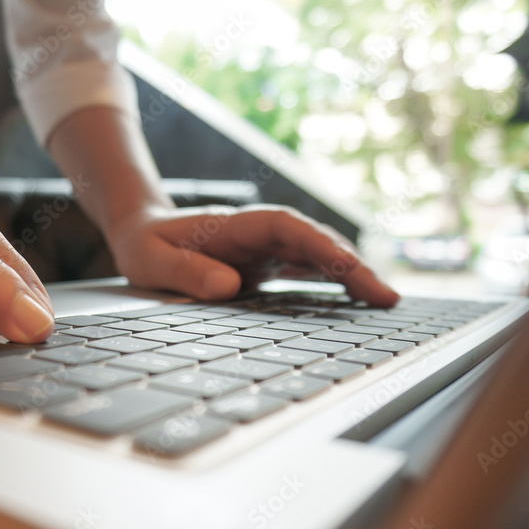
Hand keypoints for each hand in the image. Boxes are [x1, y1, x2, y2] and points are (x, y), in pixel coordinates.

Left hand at [105, 204, 398, 306]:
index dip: (318, 244)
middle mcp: (258, 234)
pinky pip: (307, 271)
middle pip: (313, 241)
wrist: (142, 233)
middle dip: (351, 265)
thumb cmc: (145, 245)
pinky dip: (334, 284)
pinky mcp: (267, 265)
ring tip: (386, 302)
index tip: (347, 265)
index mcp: (234, 225)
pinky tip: (358, 303)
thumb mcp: (150, 261)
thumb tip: (227, 285)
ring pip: (317, 256)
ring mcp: (266, 249)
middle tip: (386, 296)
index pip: (286, 228)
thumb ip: (184, 272)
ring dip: (351, 275)